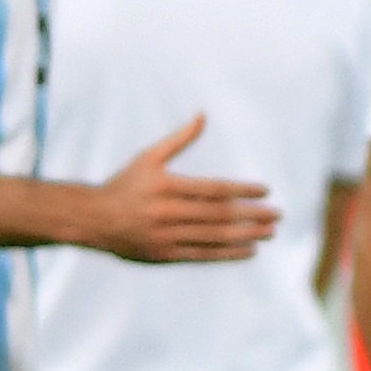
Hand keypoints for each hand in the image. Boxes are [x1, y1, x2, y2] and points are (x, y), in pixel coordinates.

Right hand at [89, 117, 279, 263]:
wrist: (94, 220)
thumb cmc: (126, 185)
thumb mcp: (149, 157)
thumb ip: (179, 139)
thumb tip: (203, 115)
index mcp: (166, 186)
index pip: (213, 189)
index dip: (242, 190)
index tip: (264, 190)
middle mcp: (167, 212)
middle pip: (218, 215)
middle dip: (251, 215)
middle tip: (276, 215)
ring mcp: (166, 236)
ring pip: (214, 237)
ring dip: (246, 235)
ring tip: (269, 232)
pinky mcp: (165, 255)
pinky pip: (203, 255)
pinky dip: (228, 253)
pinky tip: (249, 249)